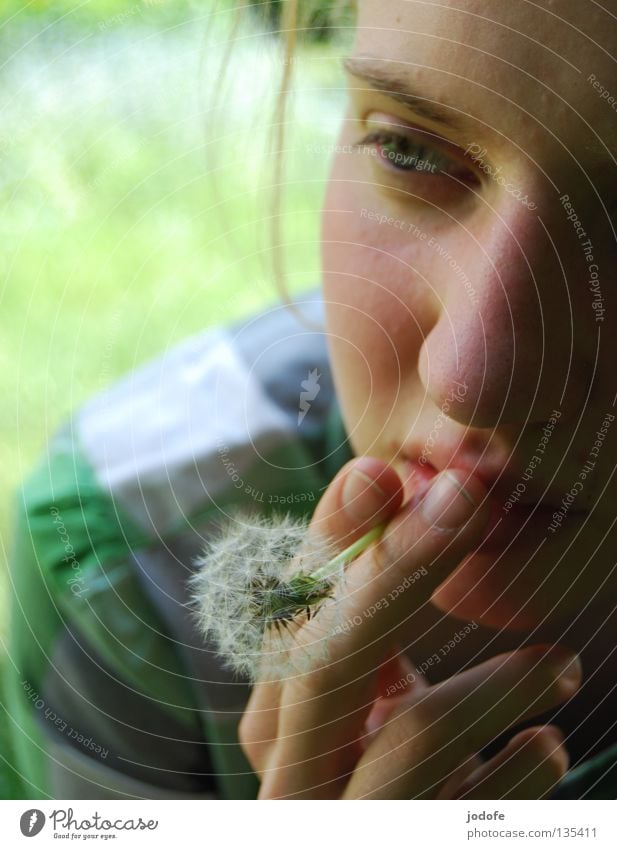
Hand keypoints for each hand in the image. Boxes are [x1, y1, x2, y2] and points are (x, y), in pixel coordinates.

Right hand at [239, 458, 580, 797]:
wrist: (368, 844)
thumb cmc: (367, 762)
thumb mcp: (357, 690)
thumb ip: (359, 602)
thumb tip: (385, 477)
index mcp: (275, 717)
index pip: (291, 611)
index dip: (332, 539)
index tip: (382, 472)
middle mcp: (291, 771)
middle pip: (329, 656)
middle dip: (401, 565)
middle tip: (468, 498)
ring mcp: (344, 822)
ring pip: (409, 737)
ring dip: (495, 683)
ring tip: (561, 666)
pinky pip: (464, 814)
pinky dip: (516, 771)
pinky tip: (548, 745)